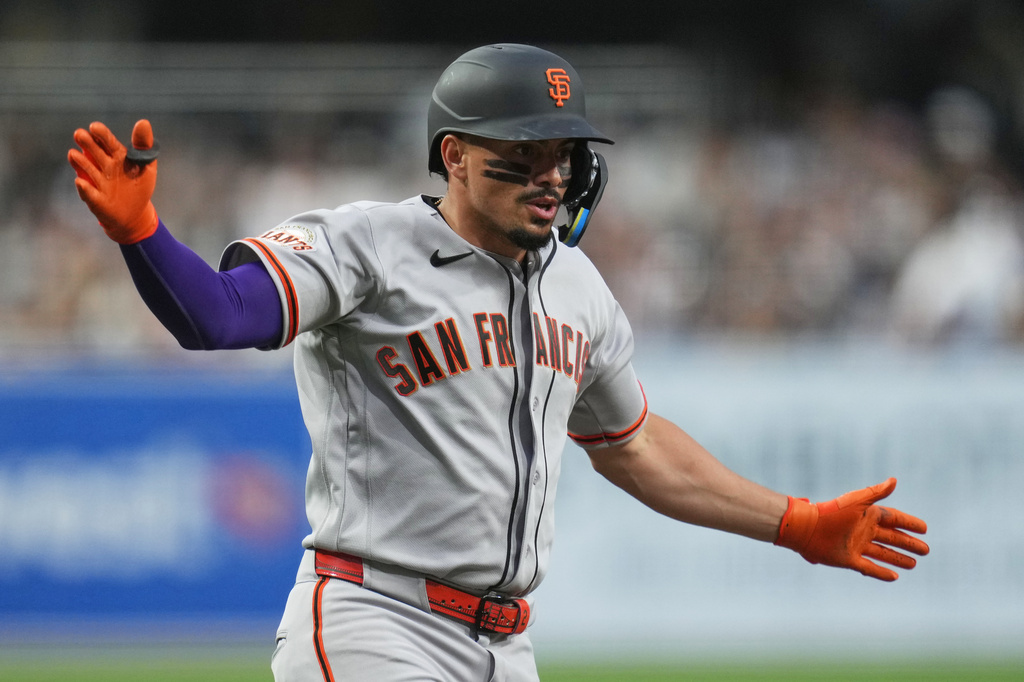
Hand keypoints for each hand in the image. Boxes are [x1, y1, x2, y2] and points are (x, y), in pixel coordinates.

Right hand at [68, 119, 159, 243]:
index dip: (101, 134)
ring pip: (86, 169)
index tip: (94, 127)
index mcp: (117, 156)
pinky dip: (84, 188)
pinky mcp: (93, 197)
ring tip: (73, 154)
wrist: (134, 213)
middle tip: (80, 134)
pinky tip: (81, 182)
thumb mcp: (147, 166)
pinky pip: (87, 192)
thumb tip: (143, 122)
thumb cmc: (139, 186)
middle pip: (93, 152)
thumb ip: (144, 145)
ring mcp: (96, 181)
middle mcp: (103, 166)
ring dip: (79, 162)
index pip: (108, 142)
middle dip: (86, 143)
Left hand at [775, 478, 928, 580]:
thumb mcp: (857, 501)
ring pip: (883, 553)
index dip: (909, 524)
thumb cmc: (832, 513)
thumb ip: (876, 492)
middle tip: (926, 550)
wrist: (807, 529)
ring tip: (914, 563)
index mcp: (867, 515)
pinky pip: (869, 568)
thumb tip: (894, 480)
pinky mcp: (849, 560)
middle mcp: (864, 531)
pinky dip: (882, 573)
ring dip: (898, 558)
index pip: (893, 519)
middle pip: (892, 538)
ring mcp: (857, 546)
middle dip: (909, 543)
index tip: (925, 529)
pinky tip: (895, 577)